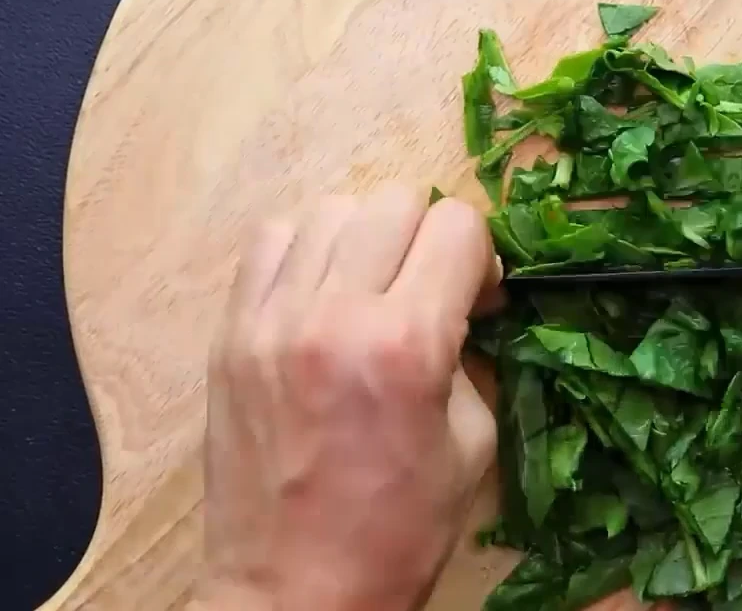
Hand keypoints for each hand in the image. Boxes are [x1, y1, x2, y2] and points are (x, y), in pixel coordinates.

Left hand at [192, 186, 499, 610]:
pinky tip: (322, 295)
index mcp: (406, 344)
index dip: (481, 258)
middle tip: (430, 291)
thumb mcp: (472, 442)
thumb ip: (467, 353)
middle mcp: (334, 313)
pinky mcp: (231, 333)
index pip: (457, 225)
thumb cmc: (398, 530)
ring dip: (368, 237)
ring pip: (332, 209)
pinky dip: (307, 250)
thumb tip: (460, 300)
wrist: (295, 588)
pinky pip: (271, 241)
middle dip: (429, 237)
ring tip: (372, 289)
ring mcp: (271, 319)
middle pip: (395, 199)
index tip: (477, 299)